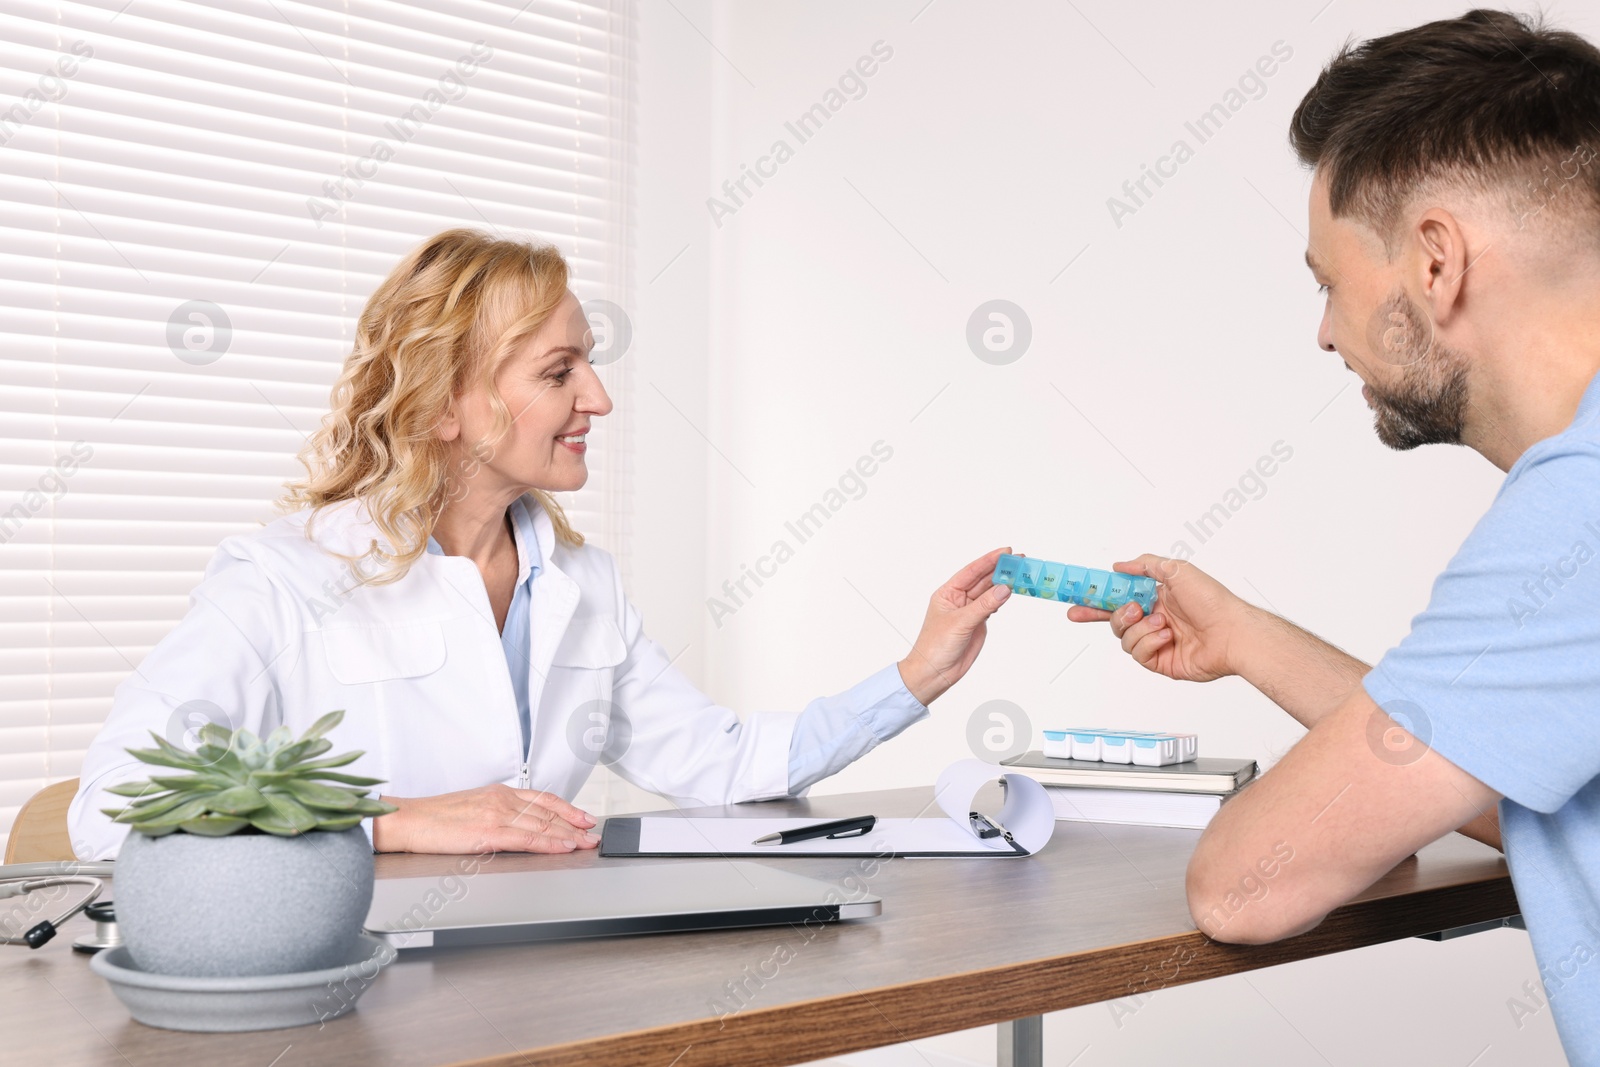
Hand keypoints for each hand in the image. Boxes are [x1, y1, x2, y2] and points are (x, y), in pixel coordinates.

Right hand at [371, 783, 599, 853]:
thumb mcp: (472, 809)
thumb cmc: (433, 819)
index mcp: (498, 792)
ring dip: (569, 835)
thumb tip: (517, 827)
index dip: (567, 809)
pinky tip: (563, 847)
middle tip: (594, 834)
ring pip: (542, 825)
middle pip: (548, 812)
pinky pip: (527, 839)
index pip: (542, 799)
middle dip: (575, 824)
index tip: (584, 818)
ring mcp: (496, 814)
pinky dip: (550, 843)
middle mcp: (501, 799)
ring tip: (587, 844)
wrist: (407, 821)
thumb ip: (497, 814)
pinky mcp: (488, 832)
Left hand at [898, 546, 1013, 705]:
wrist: (934, 673)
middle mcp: (959, 599)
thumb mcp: (960, 623)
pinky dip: (1003, 599)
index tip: (1006, 552)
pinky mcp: (978, 623)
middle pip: (983, 580)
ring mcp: (969, 611)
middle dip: (1000, 570)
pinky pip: (993, 606)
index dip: (989, 560)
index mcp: (947, 593)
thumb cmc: (935, 647)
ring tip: (1020, 574)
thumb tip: (1004, 589)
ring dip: (1004, 583)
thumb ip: (984, 605)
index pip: (971, 571)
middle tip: (1019, 561)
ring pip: (989, 592)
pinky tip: (1011, 591)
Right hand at [1065, 553, 1250, 682]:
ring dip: (1140, 628)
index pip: (1117, 597)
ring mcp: (1156, 642)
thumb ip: (1145, 565)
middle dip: (1107, 616)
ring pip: (1124, 638)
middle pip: (1114, 620)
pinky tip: (1167, 636)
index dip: (1095, 598)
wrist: (1232, 633)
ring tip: (1162, 622)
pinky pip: (1138, 654)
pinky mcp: (1161, 662)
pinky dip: (1150, 642)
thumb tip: (1120, 565)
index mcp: (1156, 597)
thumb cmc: (1213, 601)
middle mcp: (1153, 619)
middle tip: (1126, 611)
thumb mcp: (1177, 570)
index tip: (1075, 598)